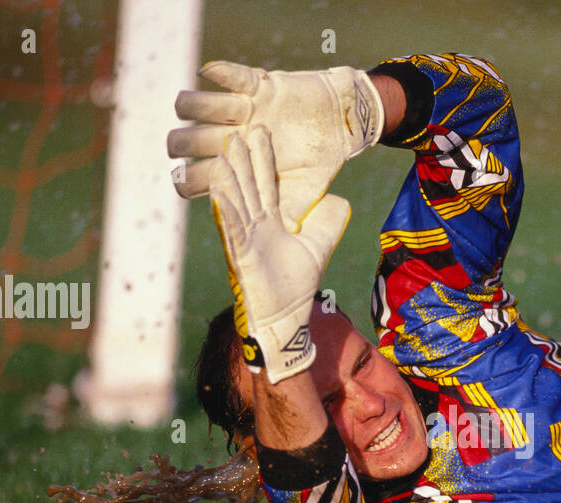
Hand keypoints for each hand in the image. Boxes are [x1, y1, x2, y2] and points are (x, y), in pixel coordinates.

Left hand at [169, 61, 383, 230]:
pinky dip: (224, 72)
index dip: (191, 179)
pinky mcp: (262, 86)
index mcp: (241, 166)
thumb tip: (289, 229)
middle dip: (185, 143)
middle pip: (197, 140)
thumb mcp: (309, 186)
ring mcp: (246, 110)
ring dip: (194, 104)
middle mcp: (235, 137)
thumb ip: (296, 205)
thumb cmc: (322, 158)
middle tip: (178, 147)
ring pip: (208, 106)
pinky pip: (237, 77)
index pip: (206, 176)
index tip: (181, 179)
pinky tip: (207, 71)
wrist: (344, 123)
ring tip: (182, 106)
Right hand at [208, 126, 349, 382]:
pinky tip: (221, 193)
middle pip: (249, 185)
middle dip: (243, 159)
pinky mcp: (242, 255)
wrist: (287, 316)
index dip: (263, 159)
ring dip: (229, 177)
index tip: (261, 131)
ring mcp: (246, 239)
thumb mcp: (319, 246)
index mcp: (270, 220)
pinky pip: (234, 229)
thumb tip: (340, 200)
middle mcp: (254, 225)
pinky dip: (228, 211)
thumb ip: (328, 222)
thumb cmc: (297, 283)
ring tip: (224, 151)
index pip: (266, 183)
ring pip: (237, 202)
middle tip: (237, 128)